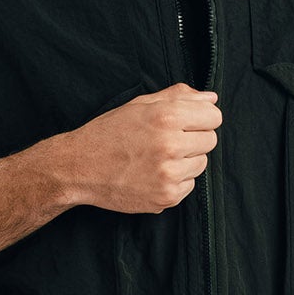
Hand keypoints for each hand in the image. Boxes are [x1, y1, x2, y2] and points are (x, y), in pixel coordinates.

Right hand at [63, 85, 219, 213]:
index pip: (214, 117)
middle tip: (167, 141)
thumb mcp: (140, 105)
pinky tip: (152, 174)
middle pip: (210, 141)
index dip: (202, 118)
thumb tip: (211, 99)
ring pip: (201, 164)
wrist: (79, 167)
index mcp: (166, 116)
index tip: (188, 122)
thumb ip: (178, 97)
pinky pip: (189, 186)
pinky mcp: (166, 197)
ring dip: (186, 161)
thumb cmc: (109, 132)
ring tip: (157, 158)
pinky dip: (176, 181)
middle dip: (194, 138)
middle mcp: (170, 145)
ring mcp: (169, 174)